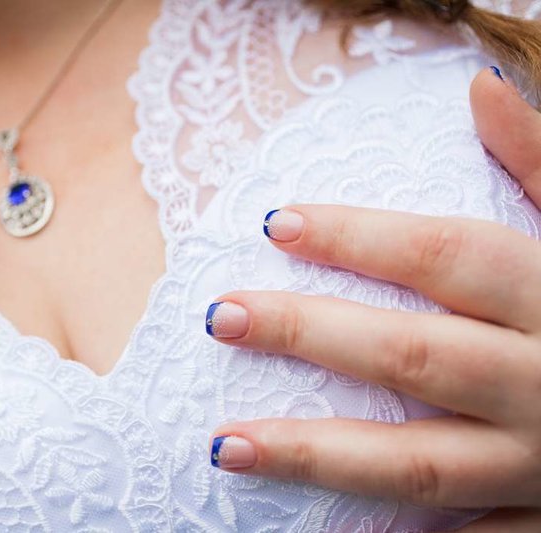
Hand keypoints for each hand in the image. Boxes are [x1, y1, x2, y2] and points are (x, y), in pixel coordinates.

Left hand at [206, 68, 540, 529]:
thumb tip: (482, 84)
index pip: (446, 257)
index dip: (360, 236)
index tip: (275, 221)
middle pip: (413, 357)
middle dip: (311, 336)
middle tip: (220, 316)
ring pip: (417, 463)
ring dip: (315, 454)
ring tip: (224, 445)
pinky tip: (312, 527)